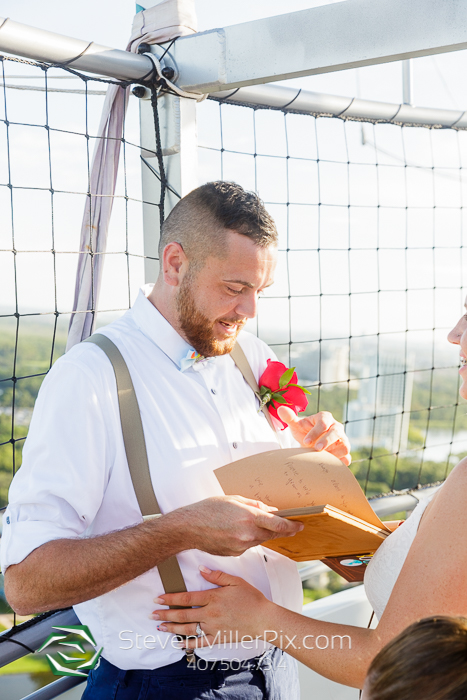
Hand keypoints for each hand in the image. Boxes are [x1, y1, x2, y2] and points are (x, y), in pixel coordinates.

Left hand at [149, 567, 272, 647]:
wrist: (264, 619)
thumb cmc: (251, 598)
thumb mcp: (235, 581)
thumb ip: (217, 576)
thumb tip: (201, 569)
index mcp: (213, 598)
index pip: (186, 598)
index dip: (170, 598)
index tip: (158, 598)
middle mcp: (210, 613)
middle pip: (183, 614)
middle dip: (166, 613)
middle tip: (152, 613)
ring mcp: (213, 628)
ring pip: (188, 629)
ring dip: (172, 628)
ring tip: (160, 626)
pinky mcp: (218, 638)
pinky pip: (200, 643)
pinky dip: (188, 644)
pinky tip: (178, 643)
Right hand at [170, 495, 303, 556]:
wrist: (189, 527)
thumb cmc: (208, 510)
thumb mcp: (233, 499)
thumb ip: (255, 505)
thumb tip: (270, 511)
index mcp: (249, 517)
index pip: (278, 524)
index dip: (292, 526)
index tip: (300, 525)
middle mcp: (247, 534)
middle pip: (272, 534)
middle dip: (279, 530)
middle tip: (286, 525)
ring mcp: (241, 546)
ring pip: (259, 540)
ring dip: (260, 533)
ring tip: (248, 523)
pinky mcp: (235, 553)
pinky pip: (247, 545)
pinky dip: (247, 538)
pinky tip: (235, 531)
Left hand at [278, 406, 350, 465]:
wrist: (311, 442)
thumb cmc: (305, 431)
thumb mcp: (296, 425)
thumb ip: (290, 417)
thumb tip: (280, 409)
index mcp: (325, 418)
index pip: (323, 423)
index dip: (315, 432)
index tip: (305, 442)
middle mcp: (336, 427)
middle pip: (336, 432)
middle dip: (326, 441)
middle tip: (316, 449)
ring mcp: (342, 439)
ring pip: (345, 445)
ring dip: (334, 453)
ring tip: (322, 459)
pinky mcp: (344, 451)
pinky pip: (347, 457)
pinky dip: (340, 462)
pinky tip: (329, 465)